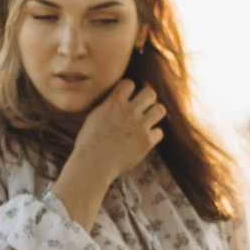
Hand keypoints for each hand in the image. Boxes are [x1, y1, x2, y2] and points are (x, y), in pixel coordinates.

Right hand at [54, 79, 165, 229]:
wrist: (93, 165)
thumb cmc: (89, 143)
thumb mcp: (94, 117)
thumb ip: (109, 105)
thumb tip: (119, 97)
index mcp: (113, 104)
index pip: (130, 83)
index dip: (129, 90)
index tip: (127, 99)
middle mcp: (128, 112)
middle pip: (150, 93)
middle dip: (147, 99)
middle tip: (142, 108)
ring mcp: (139, 127)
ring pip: (160, 110)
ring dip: (155, 114)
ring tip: (148, 120)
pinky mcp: (146, 142)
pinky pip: (159, 132)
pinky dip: (153, 135)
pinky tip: (144, 139)